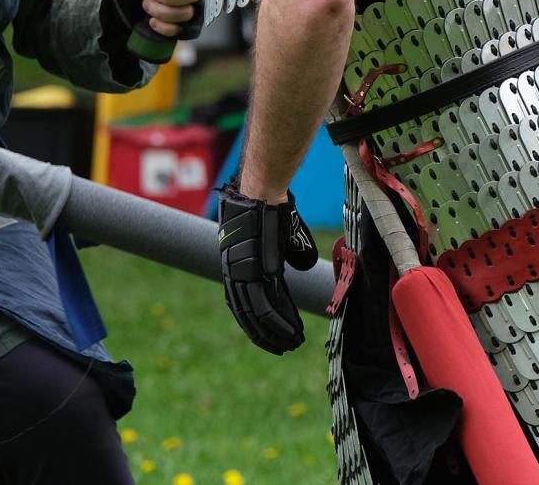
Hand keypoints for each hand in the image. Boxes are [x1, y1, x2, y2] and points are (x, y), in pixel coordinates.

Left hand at [217, 181, 317, 354]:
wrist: (261, 191)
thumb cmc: (270, 208)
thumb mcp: (278, 236)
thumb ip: (289, 253)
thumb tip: (303, 265)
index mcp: (236, 266)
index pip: (243, 303)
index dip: (254, 321)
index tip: (267, 334)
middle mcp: (235, 273)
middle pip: (248, 314)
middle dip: (264, 334)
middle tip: (280, 348)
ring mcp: (245, 273)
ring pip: (259, 314)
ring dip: (276, 332)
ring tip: (292, 343)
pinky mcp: (258, 271)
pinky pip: (268, 305)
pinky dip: (282, 322)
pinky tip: (294, 332)